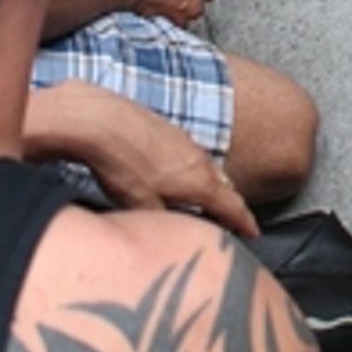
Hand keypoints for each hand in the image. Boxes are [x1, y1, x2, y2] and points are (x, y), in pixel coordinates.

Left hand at [23, 81, 256, 231]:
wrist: (98, 118)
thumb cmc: (121, 163)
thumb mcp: (142, 207)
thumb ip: (163, 222)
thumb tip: (169, 230)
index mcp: (199, 181)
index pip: (233, 206)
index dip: (244, 222)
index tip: (253, 233)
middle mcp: (198, 158)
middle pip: (224, 186)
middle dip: (230, 205)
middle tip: (233, 221)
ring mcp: (183, 140)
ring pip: (207, 168)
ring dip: (211, 185)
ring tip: (207, 200)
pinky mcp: (166, 129)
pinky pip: (189, 154)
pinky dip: (193, 170)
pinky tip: (177, 175)